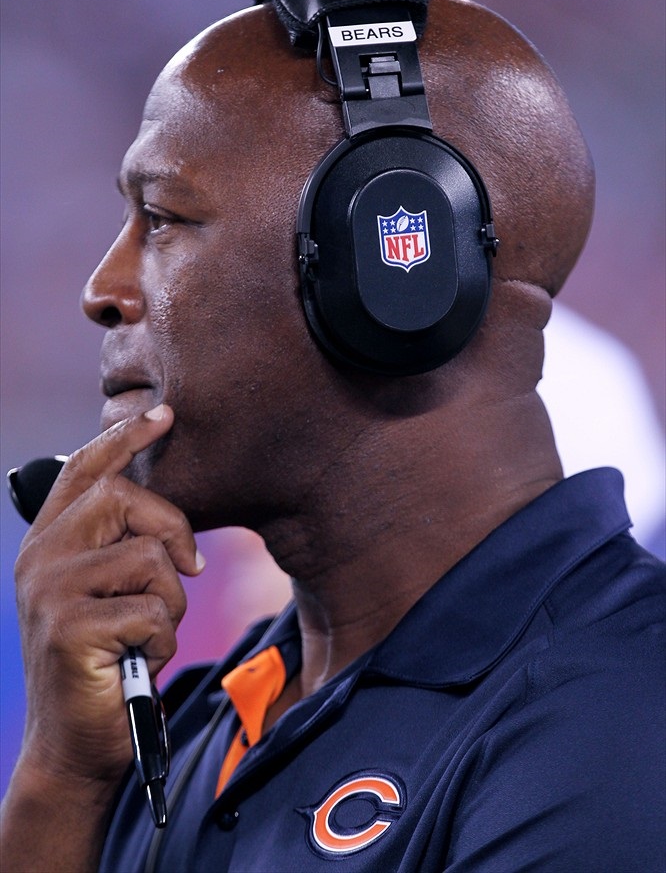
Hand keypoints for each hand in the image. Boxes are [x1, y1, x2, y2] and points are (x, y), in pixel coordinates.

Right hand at [13, 404, 203, 786]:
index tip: (164, 414)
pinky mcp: (70, 628)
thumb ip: (120, 547)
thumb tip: (166, 517)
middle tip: (187, 569)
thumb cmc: (105, 662)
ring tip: (147, 633)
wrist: (75, 745)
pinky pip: (154, 609)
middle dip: (173, 530)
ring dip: (170, 600)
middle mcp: (40, 558)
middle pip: (124, 498)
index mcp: (49, 542)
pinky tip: (141, 661)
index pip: (84, 470)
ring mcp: (49, 591)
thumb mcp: (108, 592)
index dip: (124, 437)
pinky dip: (164, 640)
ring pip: (149, 557)